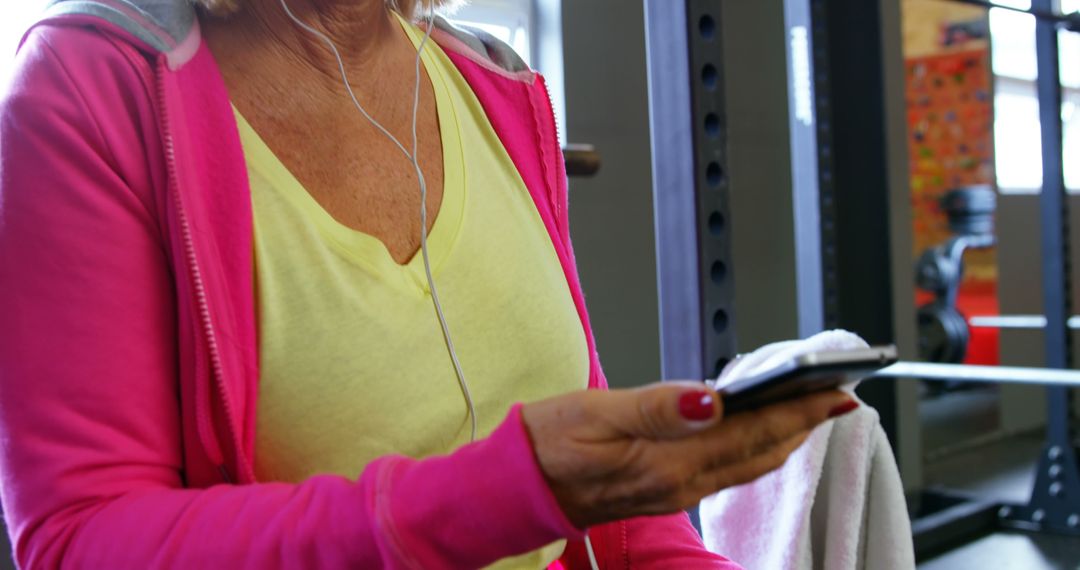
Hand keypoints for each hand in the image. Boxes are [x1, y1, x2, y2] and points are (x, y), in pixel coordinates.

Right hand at [521, 382, 856, 527]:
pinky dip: (755, 448)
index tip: (834, 390)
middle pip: (761, 453)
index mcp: (669, 462)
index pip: (752, 433)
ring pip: (748, 465)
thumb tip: (712, 400)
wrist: (518, 487)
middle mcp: (680, 484)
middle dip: (804, 425)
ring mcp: (674, 493)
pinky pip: (726, 471)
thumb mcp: (596, 413)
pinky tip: (757, 433)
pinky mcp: (665, 491)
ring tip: (809, 412)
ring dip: (784, 438)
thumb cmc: (548, 444)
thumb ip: (658, 408)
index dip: (798, 411)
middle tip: (838, 396)